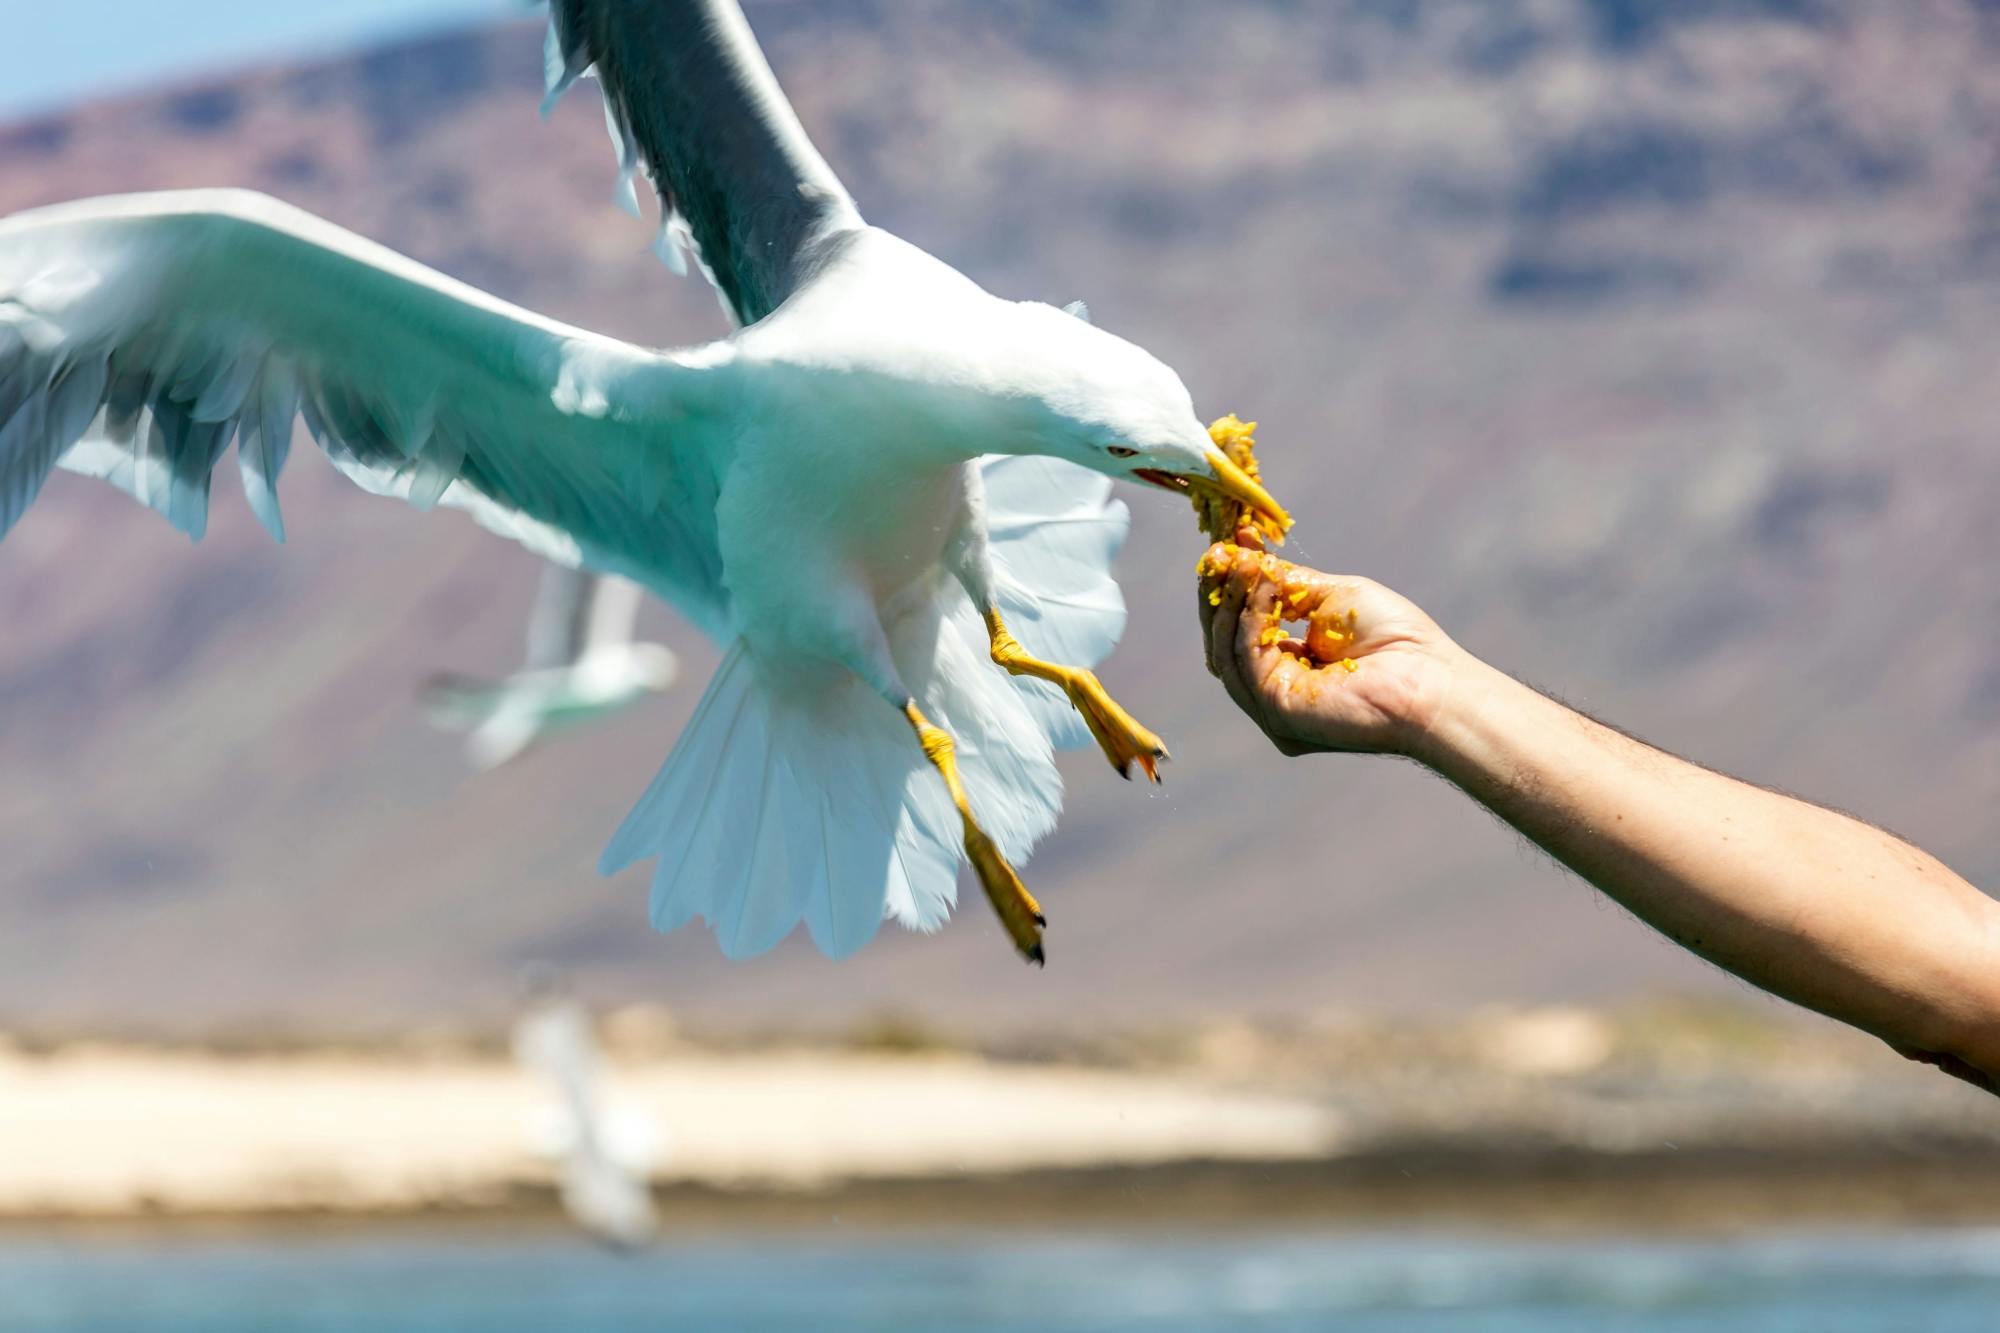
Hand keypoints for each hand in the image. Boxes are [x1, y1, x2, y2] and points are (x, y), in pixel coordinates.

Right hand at [1197, 531, 1463, 756]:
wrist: (1429, 680)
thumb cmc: (1396, 641)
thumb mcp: (1331, 598)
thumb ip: (1285, 585)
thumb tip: (1243, 551)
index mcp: (1290, 672)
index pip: (1242, 631)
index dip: (1230, 590)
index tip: (1224, 548)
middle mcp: (1274, 694)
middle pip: (1224, 643)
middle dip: (1217, 596)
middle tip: (1215, 554)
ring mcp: (1272, 707)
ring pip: (1226, 651)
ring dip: (1230, 601)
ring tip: (1240, 561)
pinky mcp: (1276, 711)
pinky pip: (1247, 657)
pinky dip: (1250, 616)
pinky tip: (1263, 584)